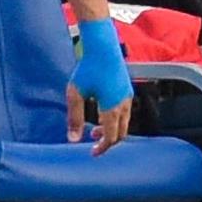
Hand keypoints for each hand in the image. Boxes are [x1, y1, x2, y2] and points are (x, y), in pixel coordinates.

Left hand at [68, 17, 132, 153]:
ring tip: (95, 129)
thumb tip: (73, 139)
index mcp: (112, 108)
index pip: (111, 136)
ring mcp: (128, 97)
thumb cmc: (88, 69)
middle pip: (121, 132)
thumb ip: (75, 118)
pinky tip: (102, 113)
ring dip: (112, 130)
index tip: (93, 153)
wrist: (103, 48)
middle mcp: (124, 104)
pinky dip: (116, 120)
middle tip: (92, 143)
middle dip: (108, 140)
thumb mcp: (75, 94)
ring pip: (125, 122)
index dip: (102, 147)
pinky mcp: (127, 90)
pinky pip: (126, 112)